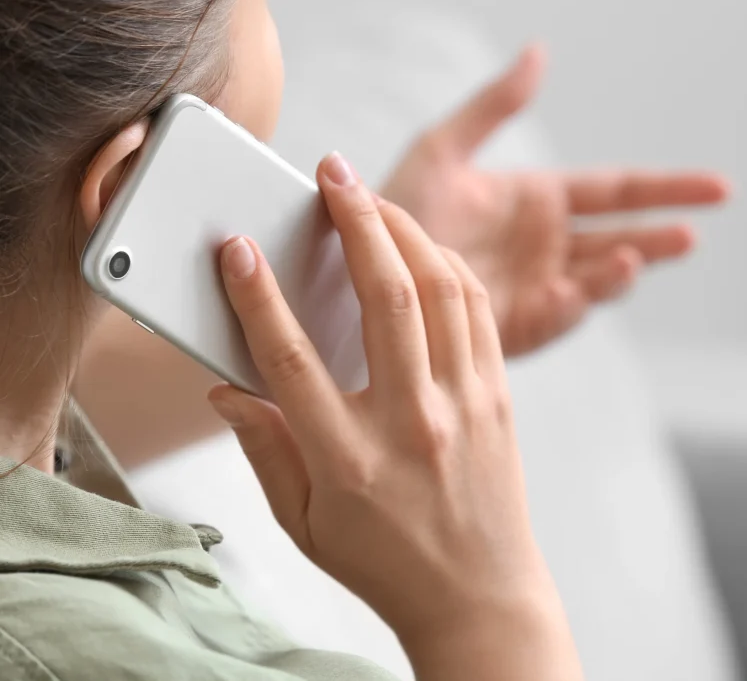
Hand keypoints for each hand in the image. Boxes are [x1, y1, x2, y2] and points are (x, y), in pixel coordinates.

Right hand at [207, 153, 582, 680]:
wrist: (478, 596)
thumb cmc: (384, 563)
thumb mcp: (303, 524)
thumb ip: (263, 450)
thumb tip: (224, 389)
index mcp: (348, 460)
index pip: (291, 362)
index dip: (257, 298)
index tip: (238, 249)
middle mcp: (412, 423)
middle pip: (386, 298)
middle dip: (356, 220)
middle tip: (333, 173)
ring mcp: (465, 405)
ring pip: (443, 290)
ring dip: (409, 230)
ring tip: (376, 198)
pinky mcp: (499, 397)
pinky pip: (480, 312)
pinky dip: (450, 266)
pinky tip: (424, 247)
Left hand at [381, 45, 729, 355]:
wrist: (348, 268)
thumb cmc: (391, 206)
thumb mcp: (443, 149)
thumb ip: (494, 107)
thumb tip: (539, 54)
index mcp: (539, 201)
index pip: (617, 191)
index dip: (667, 188)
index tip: (719, 190)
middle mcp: (546, 246)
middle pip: (620, 237)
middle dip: (659, 234)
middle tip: (694, 230)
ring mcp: (534, 286)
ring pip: (595, 279)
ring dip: (621, 270)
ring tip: (635, 255)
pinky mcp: (513, 326)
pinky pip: (554, 315)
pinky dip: (572, 304)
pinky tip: (577, 289)